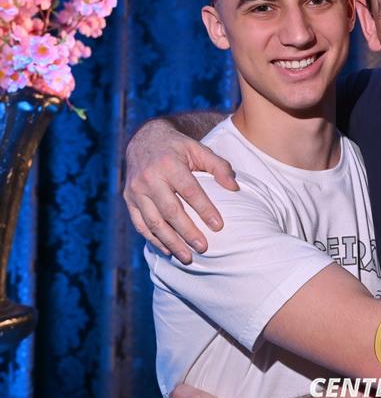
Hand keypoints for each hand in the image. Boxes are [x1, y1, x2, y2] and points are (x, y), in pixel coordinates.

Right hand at [123, 118, 237, 263]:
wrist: (144, 139)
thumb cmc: (178, 148)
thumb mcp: (199, 149)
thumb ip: (219, 167)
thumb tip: (234, 187)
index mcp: (170, 164)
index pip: (190, 191)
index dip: (204, 209)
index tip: (218, 226)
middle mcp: (149, 178)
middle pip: (171, 210)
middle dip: (188, 232)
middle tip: (204, 248)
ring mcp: (136, 190)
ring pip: (154, 222)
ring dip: (171, 242)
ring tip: (188, 258)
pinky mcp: (129, 199)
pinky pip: (141, 224)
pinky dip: (154, 239)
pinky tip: (169, 250)